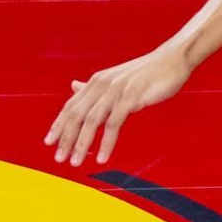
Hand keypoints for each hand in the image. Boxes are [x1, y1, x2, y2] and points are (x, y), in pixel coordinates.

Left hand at [47, 44, 192, 167]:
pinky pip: (114, 124)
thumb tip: (73, 86)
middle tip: (59, 158)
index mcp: (97, 81)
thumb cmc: (146, 72)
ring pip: (92, 121)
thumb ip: (94, 86)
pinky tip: (102, 157)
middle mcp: (102, 84)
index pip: (71, 106)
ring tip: (75, 162)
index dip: (58, 124)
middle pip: (77, 115)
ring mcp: (116, 90)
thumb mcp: (116, 78)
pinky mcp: (131, 97)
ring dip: (81, 143)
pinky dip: (106, 142)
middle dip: (65, 138)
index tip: (49, 143)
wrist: (173, 60)